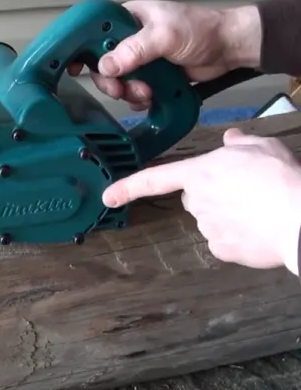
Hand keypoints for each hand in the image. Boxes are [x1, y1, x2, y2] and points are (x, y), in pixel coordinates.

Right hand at [67, 0, 261, 110]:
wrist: (229, 48)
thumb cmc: (202, 29)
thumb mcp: (165, 35)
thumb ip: (134, 50)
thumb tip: (106, 66)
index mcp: (127, 19)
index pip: (93, 31)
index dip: (79, 49)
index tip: (73, 66)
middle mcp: (129, 38)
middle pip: (101, 64)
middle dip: (111, 81)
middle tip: (120, 87)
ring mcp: (139, 58)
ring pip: (117, 81)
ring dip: (128, 92)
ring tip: (146, 91)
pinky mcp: (149, 75)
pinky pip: (132, 91)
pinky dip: (139, 98)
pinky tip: (152, 95)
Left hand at [102, 128, 300, 274]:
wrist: (300, 218)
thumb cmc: (282, 178)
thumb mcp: (263, 146)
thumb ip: (240, 143)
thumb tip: (230, 140)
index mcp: (200, 173)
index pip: (154, 178)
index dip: (128, 187)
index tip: (108, 196)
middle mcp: (196, 201)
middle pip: (194, 197)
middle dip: (211, 194)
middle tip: (244, 189)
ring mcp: (207, 228)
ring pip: (210, 219)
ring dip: (227, 214)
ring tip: (258, 207)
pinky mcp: (221, 249)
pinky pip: (223, 241)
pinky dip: (237, 236)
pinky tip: (257, 228)